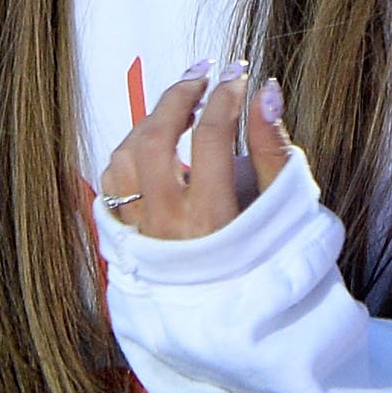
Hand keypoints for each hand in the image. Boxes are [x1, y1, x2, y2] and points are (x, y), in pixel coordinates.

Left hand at [96, 62, 293, 242]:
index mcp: (211, 219)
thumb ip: (274, 149)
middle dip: (178, 96)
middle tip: (202, 74)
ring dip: (150, 121)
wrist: (234, 319)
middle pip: (155, 140)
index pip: (209, 139)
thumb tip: (264, 93)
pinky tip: (154, 141)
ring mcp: (140, 231)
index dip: (224, 97)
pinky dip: (130, 151)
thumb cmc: (264, 259)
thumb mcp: (279, 208)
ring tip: (180, 105)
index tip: (237, 74)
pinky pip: (112, 182)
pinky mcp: (125, 236)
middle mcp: (166, 225)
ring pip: (124, 157)